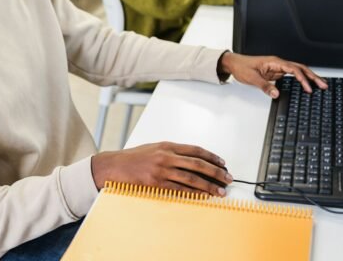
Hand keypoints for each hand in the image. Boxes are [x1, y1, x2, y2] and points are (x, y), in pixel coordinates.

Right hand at [91, 142, 232, 195]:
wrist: (115, 166)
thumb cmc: (134, 158)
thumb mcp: (154, 148)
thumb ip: (172, 152)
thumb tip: (191, 159)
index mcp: (167, 145)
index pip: (195, 150)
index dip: (211, 156)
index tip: (222, 163)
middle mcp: (166, 156)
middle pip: (197, 164)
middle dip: (216, 171)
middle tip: (227, 177)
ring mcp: (162, 170)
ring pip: (191, 178)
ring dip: (208, 185)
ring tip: (220, 191)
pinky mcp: (156, 183)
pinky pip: (179, 189)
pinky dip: (193, 193)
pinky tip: (202, 196)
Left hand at [219, 52, 326, 97]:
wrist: (234, 64)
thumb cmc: (242, 67)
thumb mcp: (252, 78)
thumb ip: (265, 86)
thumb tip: (276, 94)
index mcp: (275, 62)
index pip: (293, 69)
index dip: (302, 79)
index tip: (308, 88)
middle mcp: (279, 64)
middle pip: (300, 68)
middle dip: (313, 76)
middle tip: (323, 85)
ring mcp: (278, 68)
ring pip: (298, 71)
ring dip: (309, 78)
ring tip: (320, 85)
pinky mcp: (276, 73)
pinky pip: (292, 76)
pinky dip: (301, 80)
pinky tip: (306, 86)